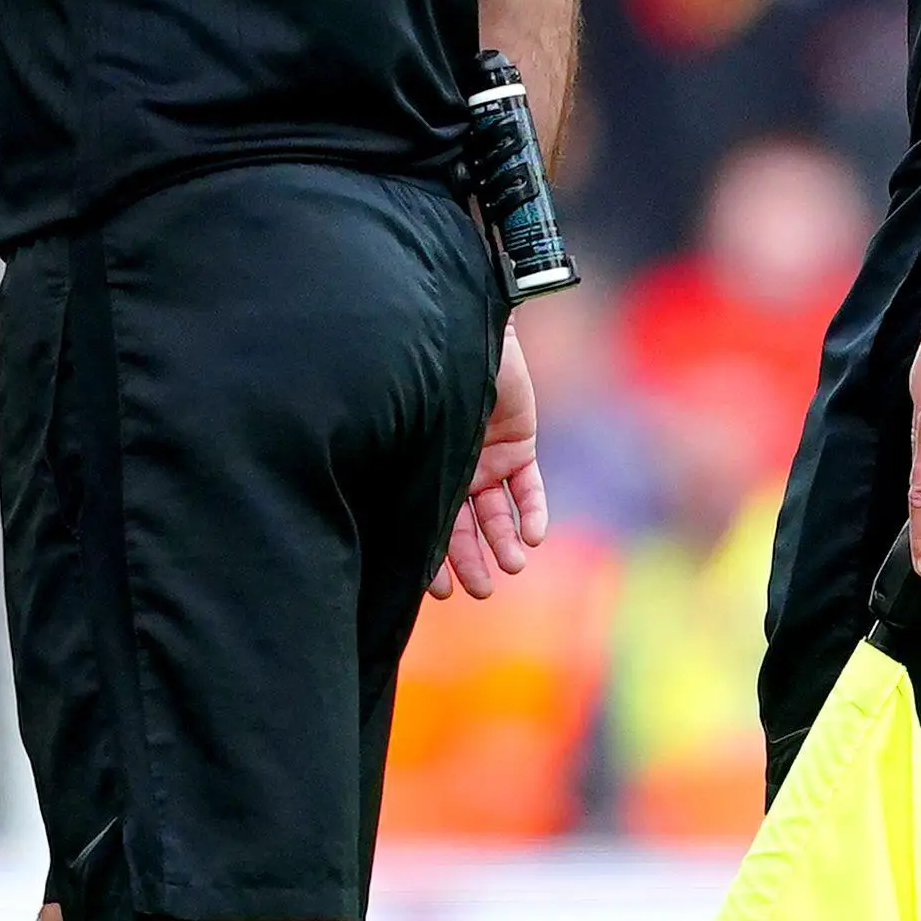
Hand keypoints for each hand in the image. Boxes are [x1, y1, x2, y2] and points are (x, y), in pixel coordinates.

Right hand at [430, 322, 553, 599]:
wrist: (459, 329)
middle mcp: (453, 467)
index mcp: (421, 467)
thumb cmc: (423, 378)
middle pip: (463, 525)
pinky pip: (529, 484)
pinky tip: (534, 536)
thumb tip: (385, 524)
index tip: (439, 592)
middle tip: (481, 591)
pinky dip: (533, 510)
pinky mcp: (519, 442)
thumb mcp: (411, 430)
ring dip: (505, 541)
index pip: (426, 523)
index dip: (432, 559)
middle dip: (471, 560)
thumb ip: (405, 472)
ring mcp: (488, 455)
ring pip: (498, 512)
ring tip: (512, 566)